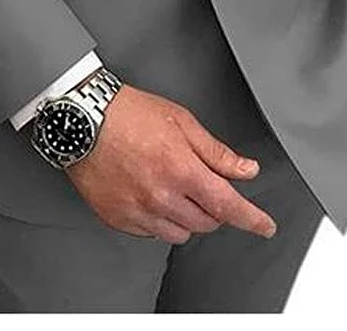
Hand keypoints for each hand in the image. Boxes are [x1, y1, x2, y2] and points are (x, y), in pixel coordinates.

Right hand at [65, 84, 276, 243]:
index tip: (264, 226)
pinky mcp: (117, 219)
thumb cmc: (128, 113)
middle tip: (201, 183)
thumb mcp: (181, 121)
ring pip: (180, 233)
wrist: (82, 118)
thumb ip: (216, 152)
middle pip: (207, 222)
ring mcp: (137, 211)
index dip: (252, 219)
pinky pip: (151, 233)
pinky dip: (159, 220)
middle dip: (213, 206)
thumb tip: (245, 170)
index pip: (228, 206)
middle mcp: (161, 196)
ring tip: (172, 186)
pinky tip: (151, 194)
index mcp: (181, 169)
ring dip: (187, 217)